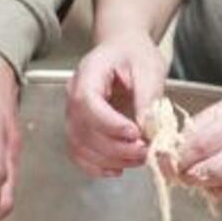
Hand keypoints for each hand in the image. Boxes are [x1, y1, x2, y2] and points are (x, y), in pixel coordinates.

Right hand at [65, 31, 164, 176]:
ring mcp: (72, 115)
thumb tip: (147, 129)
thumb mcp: (149, 68)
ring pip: (80, 146)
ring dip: (109, 159)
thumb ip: (147, 97)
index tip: (135, 133)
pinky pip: (79, 154)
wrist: (123, 51)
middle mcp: (73, 95)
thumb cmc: (134, 55)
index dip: (109, 123)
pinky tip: (117, 168)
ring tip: (138, 158)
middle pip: (83, 130)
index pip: (87, 102)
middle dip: (115, 147)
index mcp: (88, 73)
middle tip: (145, 150)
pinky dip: (96, 167)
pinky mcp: (79, 129)